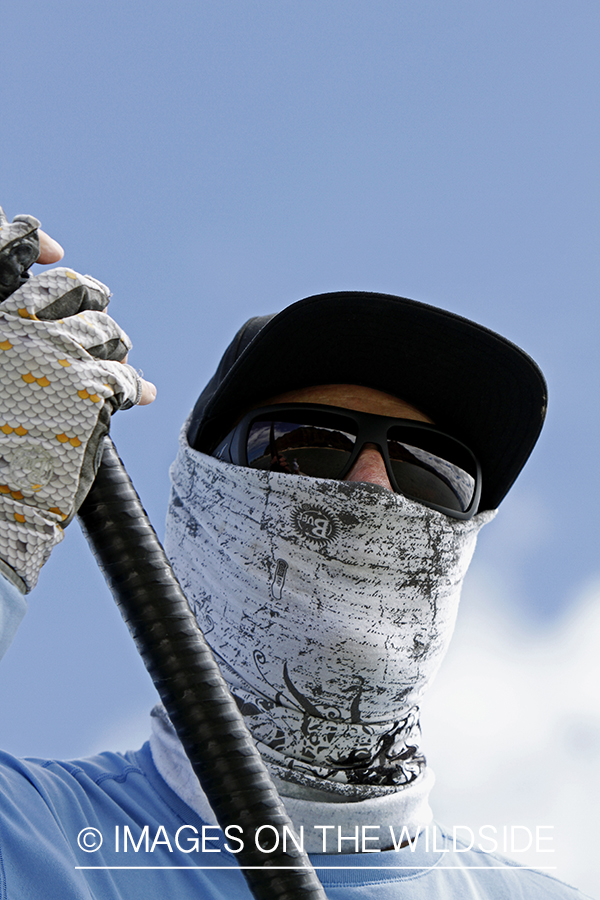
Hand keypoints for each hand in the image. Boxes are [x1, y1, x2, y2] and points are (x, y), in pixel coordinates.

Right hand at [0, 209, 154, 589]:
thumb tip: (31, 335)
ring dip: (116, 347)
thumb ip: (9, 348)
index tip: (53, 250)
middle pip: (73, 291)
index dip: (30, 241)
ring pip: (107, 333)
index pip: (5, 251)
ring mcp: (60, 355)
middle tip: (99, 309)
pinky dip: (136, 387)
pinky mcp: (95, 388)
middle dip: (91, 299)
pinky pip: (128, 377)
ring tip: (117, 362)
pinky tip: (142, 395)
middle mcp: (21, 327)